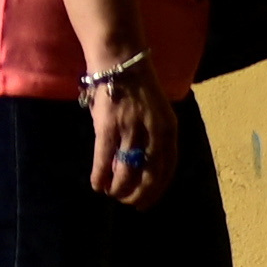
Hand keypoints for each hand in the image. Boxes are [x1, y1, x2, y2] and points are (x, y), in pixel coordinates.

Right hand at [87, 67, 176, 208]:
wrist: (120, 63)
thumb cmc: (137, 90)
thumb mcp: (156, 114)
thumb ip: (152, 139)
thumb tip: (139, 168)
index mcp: (169, 128)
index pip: (168, 167)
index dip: (157, 189)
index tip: (146, 203)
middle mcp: (154, 131)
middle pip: (150, 174)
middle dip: (139, 194)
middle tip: (127, 202)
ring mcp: (131, 129)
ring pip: (126, 171)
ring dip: (119, 188)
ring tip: (112, 194)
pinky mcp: (108, 127)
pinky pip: (104, 160)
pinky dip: (100, 176)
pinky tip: (98, 185)